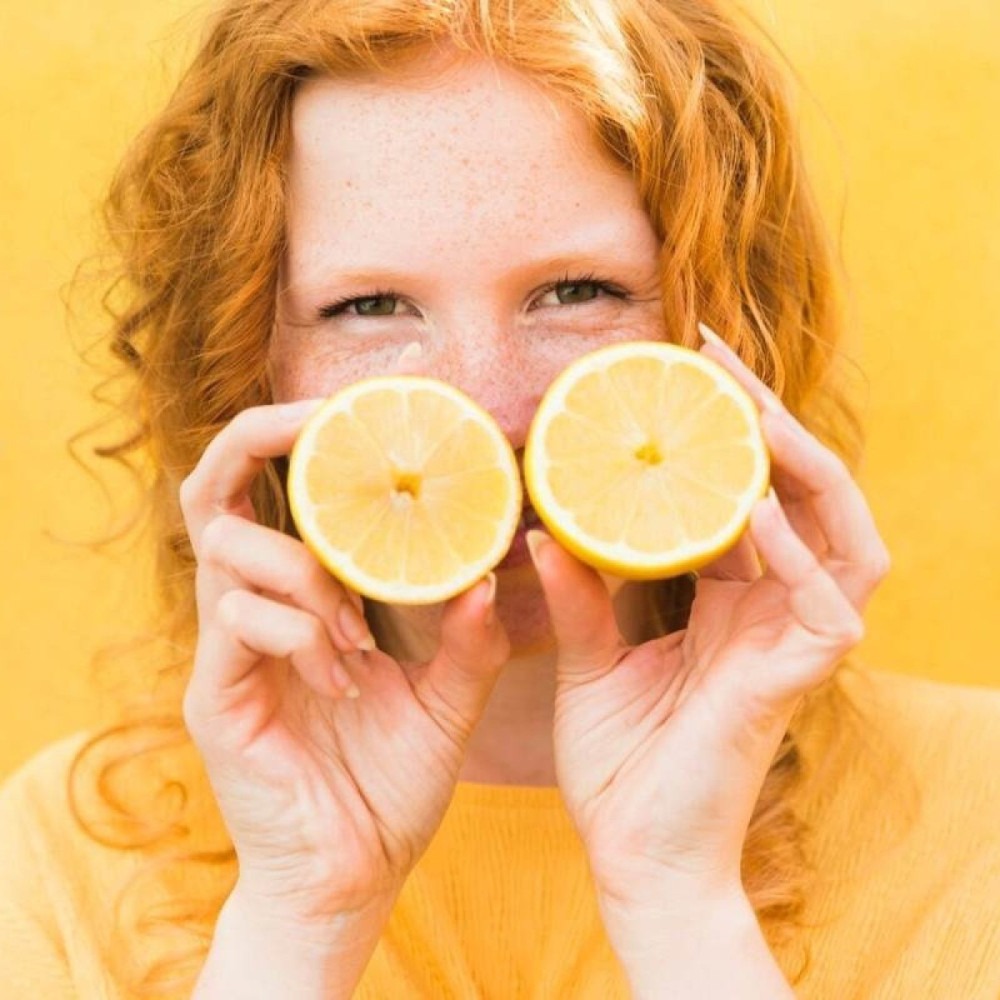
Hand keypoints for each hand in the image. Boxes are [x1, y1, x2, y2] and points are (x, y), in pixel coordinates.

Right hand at [179, 400, 508, 927]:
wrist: (354, 875)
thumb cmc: (392, 783)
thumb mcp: (448, 700)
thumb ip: (468, 639)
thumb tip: (489, 572)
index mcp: (300, 599)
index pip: (278, 495)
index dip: (301, 438)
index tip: (361, 413)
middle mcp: (250, 610)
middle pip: (213, 492)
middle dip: (258, 440)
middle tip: (321, 423)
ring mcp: (223, 651)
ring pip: (228, 552)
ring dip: (306, 569)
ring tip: (360, 626)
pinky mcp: (213, 695)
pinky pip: (238, 623)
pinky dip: (300, 629)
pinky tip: (345, 675)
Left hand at [530, 334, 890, 914]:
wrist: (632, 858)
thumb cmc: (616, 765)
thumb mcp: (587, 661)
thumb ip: (577, 597)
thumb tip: (540, 526)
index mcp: (728, 602)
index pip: (742, 493)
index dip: (720, 429)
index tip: (671, 367)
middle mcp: (773, 610)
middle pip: (800, 491)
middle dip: (764, 416)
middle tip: (708, 351)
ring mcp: (794, 644)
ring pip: (842, 530)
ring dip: (800, 462)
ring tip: (744, 406)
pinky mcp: (798, 683)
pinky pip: (829, 603)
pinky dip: (795, 552)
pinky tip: (750, 507)